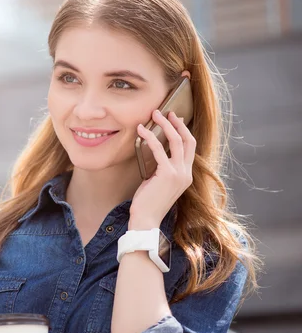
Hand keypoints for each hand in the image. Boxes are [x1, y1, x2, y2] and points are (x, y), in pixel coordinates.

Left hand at [130, 110, 195, 228]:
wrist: (146, 220)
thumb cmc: (148, 203)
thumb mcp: (159, 183)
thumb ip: (162, 169)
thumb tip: (156, 152)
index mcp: (186, 175)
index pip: (190, 148)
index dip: (183, 131)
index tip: (174, 119)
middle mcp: (186, 173)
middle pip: (187, 140)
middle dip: (176, 123)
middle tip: (165, 112)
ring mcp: (179, 174)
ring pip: (176, 141)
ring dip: (165, 125)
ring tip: (154, 115)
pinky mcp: (167, 174)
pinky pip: (159, 150)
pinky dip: (150, 137)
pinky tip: (141, 130)